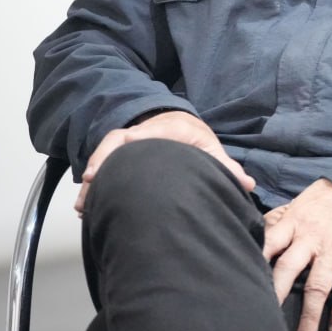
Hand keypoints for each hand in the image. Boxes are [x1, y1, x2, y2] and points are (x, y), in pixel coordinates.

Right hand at [75, 110, 254, 214]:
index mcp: (168, 129)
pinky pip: (104, 164)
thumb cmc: (195, 139)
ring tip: (84, 206)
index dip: (128, 143)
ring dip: (94, 177)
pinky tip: (89, 206)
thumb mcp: (211, 149)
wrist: (180, 124)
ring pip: (106, 154)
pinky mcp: (122, 154)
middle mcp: (144, 133)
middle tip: (90, 187)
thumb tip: (247, 184)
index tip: (117, 155)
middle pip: (116, 142)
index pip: (144, 132)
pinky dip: (94, 183)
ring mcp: (130, 142)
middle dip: (102, 162)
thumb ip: (226, 167)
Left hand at [263, 179, 331, 330]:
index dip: (257, 258)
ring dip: (311, 314)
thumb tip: (254, 231)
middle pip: (289, 268)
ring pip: (319, 286)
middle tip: (266, 317)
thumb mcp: (298, 203)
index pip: (269, 241)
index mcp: (293, 223)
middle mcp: (311, 239)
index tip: (244, 278)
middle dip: (277, 293)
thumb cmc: (325, 200)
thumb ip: (278, 220)